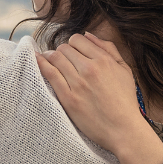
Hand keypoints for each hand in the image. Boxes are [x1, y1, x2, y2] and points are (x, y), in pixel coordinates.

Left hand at [37, 32, 162, 163]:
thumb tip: (88, 35)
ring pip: (55, 58)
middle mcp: (90, 69)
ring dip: (49, 56)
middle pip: (64, 48)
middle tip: (61, 58)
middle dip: (61, 51)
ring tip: (47, 59)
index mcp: (104, 60)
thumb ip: (109, 49)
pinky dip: (41, 65)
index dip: (73, 43)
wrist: (123, 129)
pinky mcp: (68, 98)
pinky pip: (50, 75)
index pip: (77, 39)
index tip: (72, 52)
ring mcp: (78, 84)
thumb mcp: (125, 69)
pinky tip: (37, 61)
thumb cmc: (125, 100)